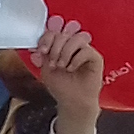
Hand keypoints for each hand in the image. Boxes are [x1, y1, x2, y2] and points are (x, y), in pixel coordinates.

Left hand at [32, 19, 104, 133]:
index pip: (55, 31)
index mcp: (60, 45)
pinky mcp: (95, 57)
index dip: (47, 37)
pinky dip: (76, 59)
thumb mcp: (45, 69)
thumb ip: (42, 55)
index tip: (42, 50)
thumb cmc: (61, 85)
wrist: (72, 101)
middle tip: (52, 63)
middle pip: (65, 33)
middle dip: (55, 47)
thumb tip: (37, 45)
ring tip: (61, 66)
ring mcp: (84, 50)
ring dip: (65, 52)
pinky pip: (86, 50)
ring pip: (76, 38)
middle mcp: (73, 45)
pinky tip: (71, 69)